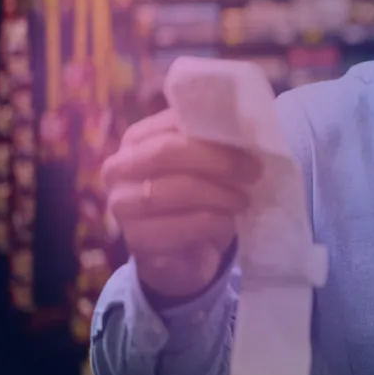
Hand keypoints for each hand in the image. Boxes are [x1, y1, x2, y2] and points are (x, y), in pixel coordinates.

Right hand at [102, 109, 259, 300]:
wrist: (180, 253)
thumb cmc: (195, 196)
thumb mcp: (204, 163)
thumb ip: (213, 141)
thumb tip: (247, 126)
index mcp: (137, 139)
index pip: (172, 122)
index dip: (214, 129)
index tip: (250, 142)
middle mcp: (120, 168)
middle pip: (167, 151)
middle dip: (218, 160)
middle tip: (253, 171)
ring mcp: (123, 204)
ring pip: (176, 189)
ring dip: (220, 194)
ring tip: (243, 200)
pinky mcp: (137, 239)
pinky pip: (184, 225)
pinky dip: (215, 222)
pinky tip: (228, 223)